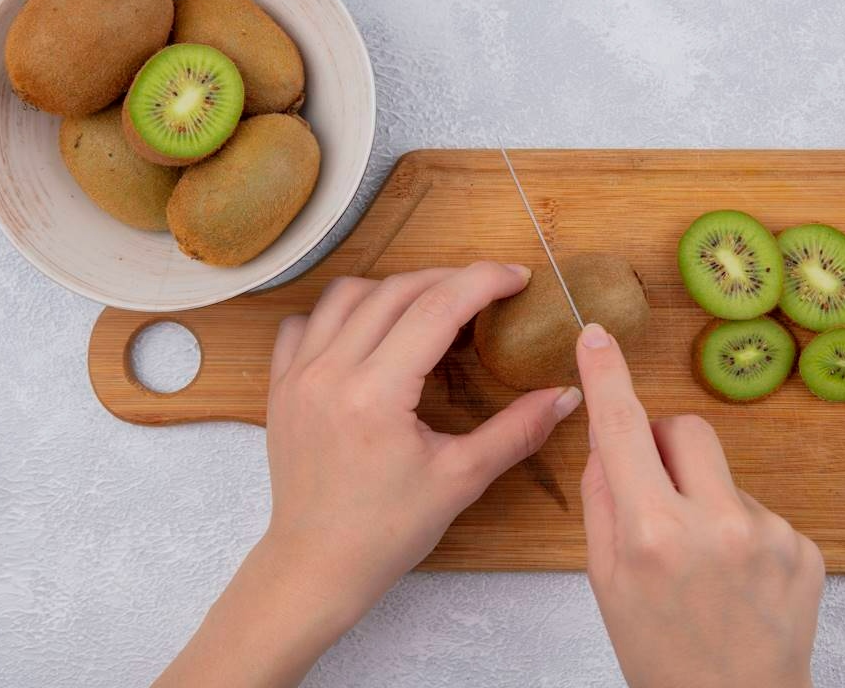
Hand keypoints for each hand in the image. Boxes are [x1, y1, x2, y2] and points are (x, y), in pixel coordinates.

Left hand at [154, 263, 582, 687]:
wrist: (317, 566)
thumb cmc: (387, 531)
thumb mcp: (460, 479)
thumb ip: (516, 430)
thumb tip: (564, 394)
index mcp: (376, 394)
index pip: (437, 308)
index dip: (483, 282)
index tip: (516, 278)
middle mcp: (330, 372)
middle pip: (395, 291)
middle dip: (447, 279)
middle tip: (486, 290)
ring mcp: (298, 376)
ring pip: (346, 295)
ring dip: (394, 288)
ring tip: (430, 304)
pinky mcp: (280, 387)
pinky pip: (304, 324)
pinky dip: (339, 313)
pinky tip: (368, 330)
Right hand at [576, 323, 824, 687]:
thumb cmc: (659, 656)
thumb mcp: (604, 582)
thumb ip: (601, 502)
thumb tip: (606, 442)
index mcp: (651, 534)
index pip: (622, 430)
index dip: (606, 376)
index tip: (596, 336)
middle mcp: (715, 526)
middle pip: (685, 430)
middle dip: (663, 446)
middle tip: (655, 493)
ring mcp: (769, 535)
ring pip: (722, 473)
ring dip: (704, 496)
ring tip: (704, 561)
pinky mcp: (805, 548)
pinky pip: (759, 508)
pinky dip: (741, 530)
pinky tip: (738, 579)